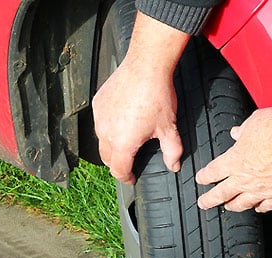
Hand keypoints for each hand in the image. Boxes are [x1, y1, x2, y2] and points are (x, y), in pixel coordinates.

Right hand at [92, 61, 181, 183]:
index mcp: (122, 143)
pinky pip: (100, 122)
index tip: (131, 178)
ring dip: (112, 145)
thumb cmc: (157, 95)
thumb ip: (172, 152)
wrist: (146, 66)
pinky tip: (122, 121)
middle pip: (107, 158)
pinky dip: (108, 127)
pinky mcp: (98, 103)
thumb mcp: (169, 128)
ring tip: (127, 141)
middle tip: (130, 162)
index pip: (118, 170)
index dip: (126, 178)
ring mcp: (99, 117)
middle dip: (118, 163)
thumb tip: (173, 165)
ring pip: (101, 140)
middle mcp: (106, 132)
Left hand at [195, 107, 271, 212]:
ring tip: (228, 207)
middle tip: (203, 203)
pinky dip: (260, 208)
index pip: (213, 172)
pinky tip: (258, 208)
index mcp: (235, 160)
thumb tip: (236, 132)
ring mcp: (263, 190)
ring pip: (242, 204)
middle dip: (209, 200)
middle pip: (221, 194)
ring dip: (233, 206)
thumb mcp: (254, 121)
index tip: (201, 179)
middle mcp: (246, 179)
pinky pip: (267, 206)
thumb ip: (243, 130)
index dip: (204, 177)